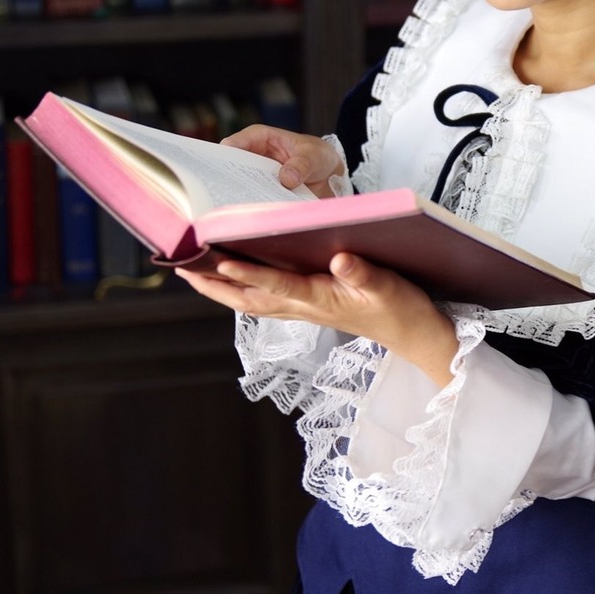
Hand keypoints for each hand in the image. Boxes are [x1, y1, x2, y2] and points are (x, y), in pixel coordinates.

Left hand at [176, 253, 459, 386]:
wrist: (412, 334)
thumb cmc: (401, 308)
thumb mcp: (388, 286)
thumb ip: (364, 273)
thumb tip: (340, 258)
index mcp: (321, 299)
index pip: (277, 285)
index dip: (249, 273)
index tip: (221, 260)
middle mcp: (305, 307)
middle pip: (249, 299)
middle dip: (214, 285)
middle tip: (182, 267)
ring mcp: (305, 310)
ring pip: (252, 301)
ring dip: (221, 289)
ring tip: (194, 272)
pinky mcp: (310, 307)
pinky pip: (265, 300)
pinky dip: (242, 290)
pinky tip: (234, 280)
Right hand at [222, 124, 343, 197]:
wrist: (334, 178)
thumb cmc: (320, 157)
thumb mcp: (314, 155)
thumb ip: (302, 164)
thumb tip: (286, 179)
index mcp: (263, 139)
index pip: (240, 141)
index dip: (229, 150)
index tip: (224, 161)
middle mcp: (256, 158)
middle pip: (235, 166)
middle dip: (230, 177)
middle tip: (227, 189)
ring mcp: (260, 178)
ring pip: (243, 185)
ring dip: (242, 195)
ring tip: (240, 205)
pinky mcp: (267, 194)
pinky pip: (257, 200)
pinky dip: (256, 207)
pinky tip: (256, 215)